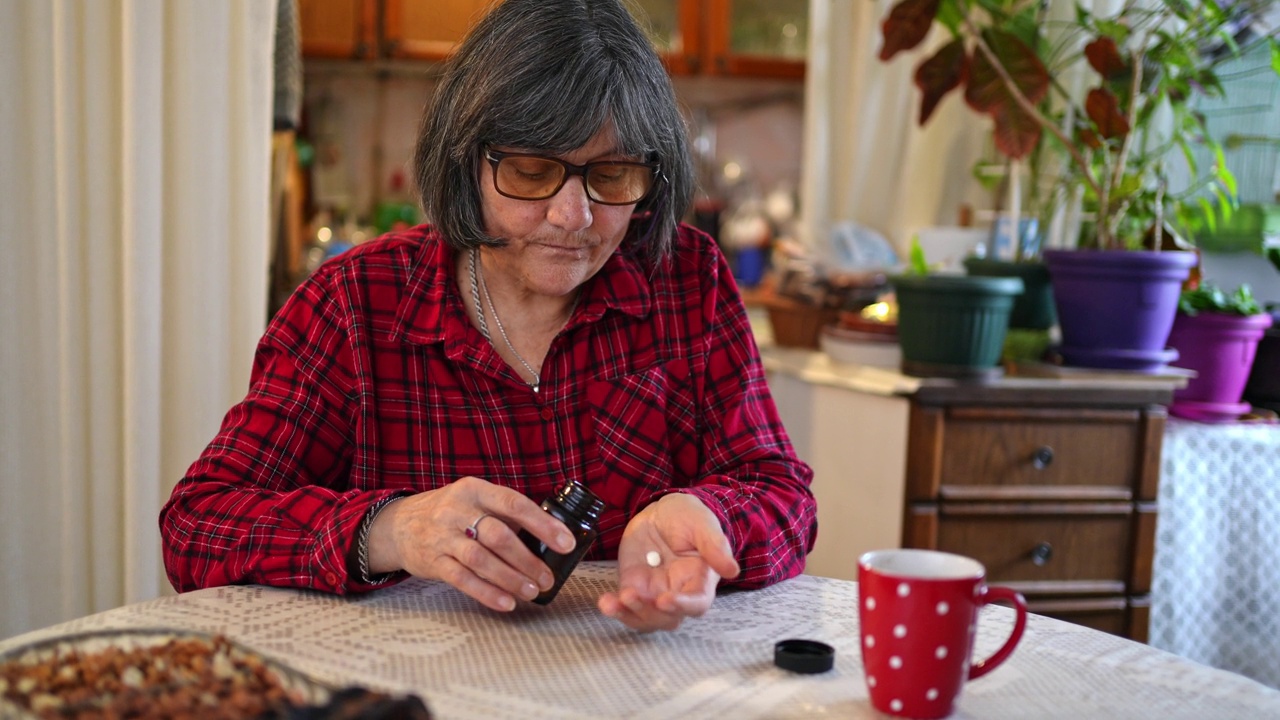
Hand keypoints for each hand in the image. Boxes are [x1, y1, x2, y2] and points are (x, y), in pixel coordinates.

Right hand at [365, 476, 575, 611]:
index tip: (566, 542)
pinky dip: (487, 593)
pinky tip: (506, 602)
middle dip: (527, 559)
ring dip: (510, 578)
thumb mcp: (474, 500)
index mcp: (475, 490)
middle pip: (498, 535)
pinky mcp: (433, 562)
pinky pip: (462, 580)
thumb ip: (505, 513)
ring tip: (532, 591)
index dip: (543, 524)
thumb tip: (549, 536)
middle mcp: (457, 510)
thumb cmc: (451, 513)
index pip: (514, 504)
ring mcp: (442, 536)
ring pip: (481, 560)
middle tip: (548, 577)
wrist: (399, 524)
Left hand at [597, 493, 739, 631]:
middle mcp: (678, 592)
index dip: (682, 606)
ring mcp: (654, 592)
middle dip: (649, 613)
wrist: (662, 511)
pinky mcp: (633, 585)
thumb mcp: (702, 524)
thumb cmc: (689, 517)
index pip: (696, 603)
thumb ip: (714, 545)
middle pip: (668, 618)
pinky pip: (624, 605)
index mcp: (700, 580)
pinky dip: (614, 607)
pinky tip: (605, 602)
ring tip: (612, 602)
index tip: (664, 600)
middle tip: (631, 596)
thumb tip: (732, 569)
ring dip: (628, 614)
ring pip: (644, 618)